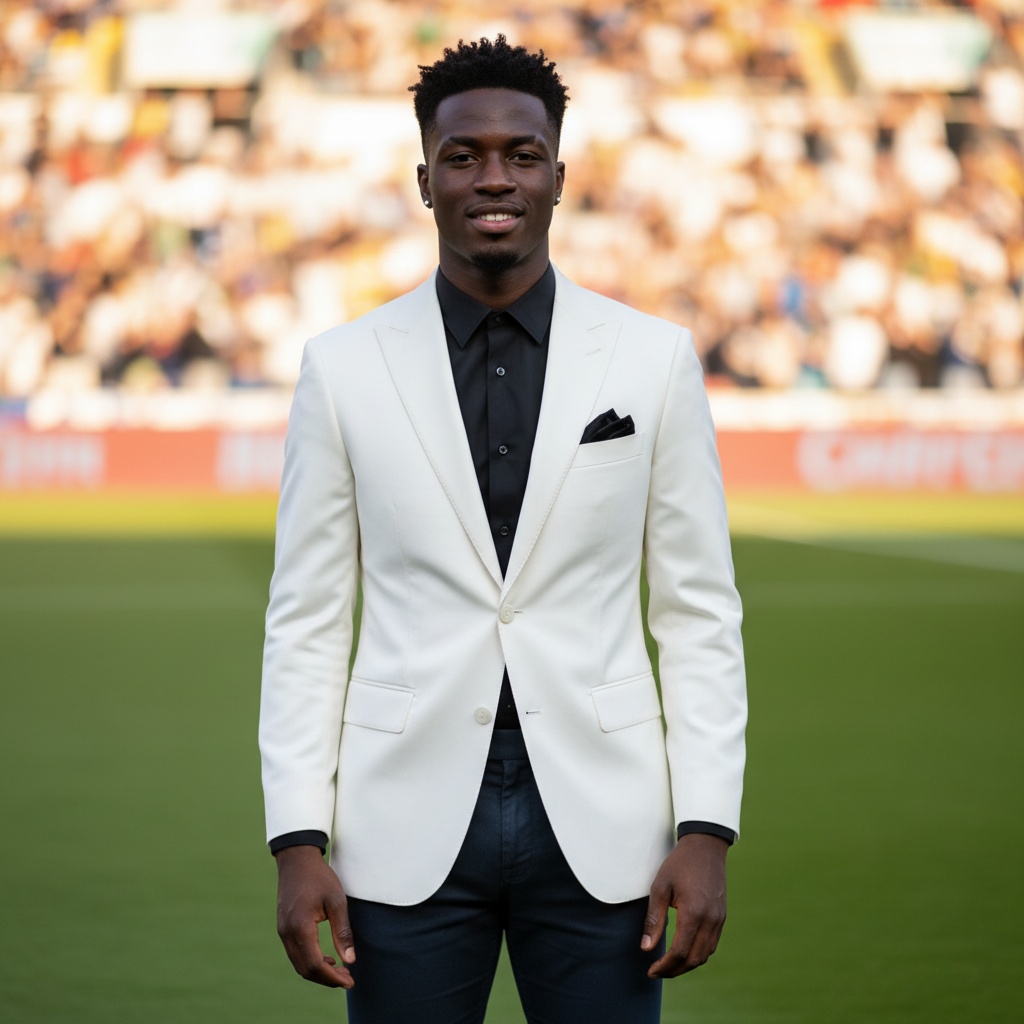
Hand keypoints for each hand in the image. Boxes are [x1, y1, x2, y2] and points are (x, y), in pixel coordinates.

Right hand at [274, 845, 355, 987]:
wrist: (297, 859)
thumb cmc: (319, 877)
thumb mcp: (337, 901)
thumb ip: (343, 932)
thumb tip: (350, 960)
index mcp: (300, 927)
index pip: (315, 965)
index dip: (332, 978)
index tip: (350, 981)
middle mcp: (287, 933)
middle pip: (305, 969)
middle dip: (327, 979)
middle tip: (348, 979)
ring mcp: (282, 931)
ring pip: (299, 964)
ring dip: (318, 972)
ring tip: (340, 970)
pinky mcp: (283, 928)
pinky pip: (295, 953)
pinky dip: (310, 961)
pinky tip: (326, 958)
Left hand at [641, 832, 727, 977]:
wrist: (705, 846)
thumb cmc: (679, 864)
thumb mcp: (660, 887)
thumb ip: (654, 919)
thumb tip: (646, 948)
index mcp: (694, 913)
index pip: (679, 952)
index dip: (664, 966)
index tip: (650, 971)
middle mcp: (710, 920)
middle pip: (694, 959)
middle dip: (674, 970)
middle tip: (657, 972)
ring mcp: (719, 919)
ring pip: (705, 955)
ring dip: (687, 964)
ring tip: (668, 965)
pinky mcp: (722, 916)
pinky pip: (712, 944)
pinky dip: (698, 954)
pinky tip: (684, 951)